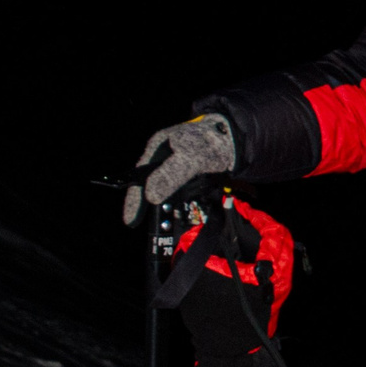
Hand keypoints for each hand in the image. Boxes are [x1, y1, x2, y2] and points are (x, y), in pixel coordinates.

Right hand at [120, 114, 234, 224]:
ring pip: (165, 191)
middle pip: (151, 186)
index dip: (134, 200)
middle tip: (146, 227)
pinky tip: (180, 214)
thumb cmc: (212, 142)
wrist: (235, 140)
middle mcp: (164, 158)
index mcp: (157, 149)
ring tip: (164, 225)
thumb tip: (150, 197)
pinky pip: (181, 193)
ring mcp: (177, 167)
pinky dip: (179, 204)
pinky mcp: (191, 175)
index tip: (131, 221)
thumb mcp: (191, 157)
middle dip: (149, 206)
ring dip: (165, 207)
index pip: (139, 178)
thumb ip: (171, 175)